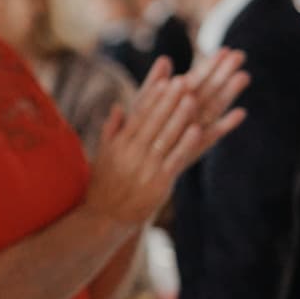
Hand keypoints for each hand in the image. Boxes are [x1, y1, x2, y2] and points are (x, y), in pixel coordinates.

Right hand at [86, 57, 245, 226]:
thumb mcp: (102, 155)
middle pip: (154, 122)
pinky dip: (185, 143)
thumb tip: (119, 106)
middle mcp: (132, 153)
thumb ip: (111, 130)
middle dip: (170, 101)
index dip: (154, 98)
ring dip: (180, 116)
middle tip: (185, 81)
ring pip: (166, 137)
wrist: (104, 217)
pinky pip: (175, 158)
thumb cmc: (104, 185)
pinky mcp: (160, 182)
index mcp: (119, 144)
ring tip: (193, 98)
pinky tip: (197, 129)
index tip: (166, 81)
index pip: (139, 116)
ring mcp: (146, 167)